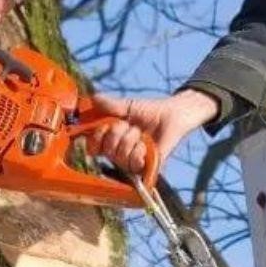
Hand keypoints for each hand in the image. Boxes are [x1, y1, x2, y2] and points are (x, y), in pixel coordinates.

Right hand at [83, 89, 219, 173]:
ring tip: (142, 135)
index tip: (104, 126)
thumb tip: (93, 99)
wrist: (172, 115)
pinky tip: (146, 145)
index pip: (93, 146)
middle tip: (131, 126)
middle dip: (118, 134)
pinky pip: (134, 165)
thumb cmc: (150, 111)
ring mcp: (132, 161)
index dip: (95, 138)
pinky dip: (139, 152)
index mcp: (111, 139)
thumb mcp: (128, 106)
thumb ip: (111, 105)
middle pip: (107, 150)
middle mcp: (119, 153)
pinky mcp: (146, 167)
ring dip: (131, 141)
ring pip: (120, 157)